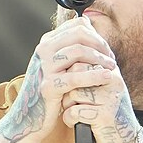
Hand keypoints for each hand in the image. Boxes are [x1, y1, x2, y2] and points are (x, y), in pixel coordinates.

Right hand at [2, 15, 117, 142]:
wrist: (32, 118)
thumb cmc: (52, 91)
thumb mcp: (61, 65)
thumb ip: (73, 46)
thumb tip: (90, 25)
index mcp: (47, 42)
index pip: (78, 25)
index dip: (97, 36)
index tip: (106, 50)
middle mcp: (43, 50)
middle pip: (79, 35)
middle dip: (100, 46)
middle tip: (111, 60)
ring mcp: (44, 67)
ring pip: (78, 51)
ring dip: (100, 59)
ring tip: (111, 69)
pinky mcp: (48, 86)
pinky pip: (76, 76)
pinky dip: (95, 75)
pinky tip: (107, 77)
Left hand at [59, 19, 138, 142]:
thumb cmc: (108, 115)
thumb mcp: (102, 89)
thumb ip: (89, 72)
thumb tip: (66, 54)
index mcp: (111, 71)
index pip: (80, 59)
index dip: (69, 74)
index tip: (70, 86)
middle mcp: (113, 81)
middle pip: (76, 74)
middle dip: (67, 88)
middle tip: (70, 100)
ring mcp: (110, 98)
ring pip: (73, 93)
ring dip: (67, 106)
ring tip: (75, 112)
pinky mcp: (105, 115)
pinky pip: (74, 111)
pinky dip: (69, 120)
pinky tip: (77, 123)